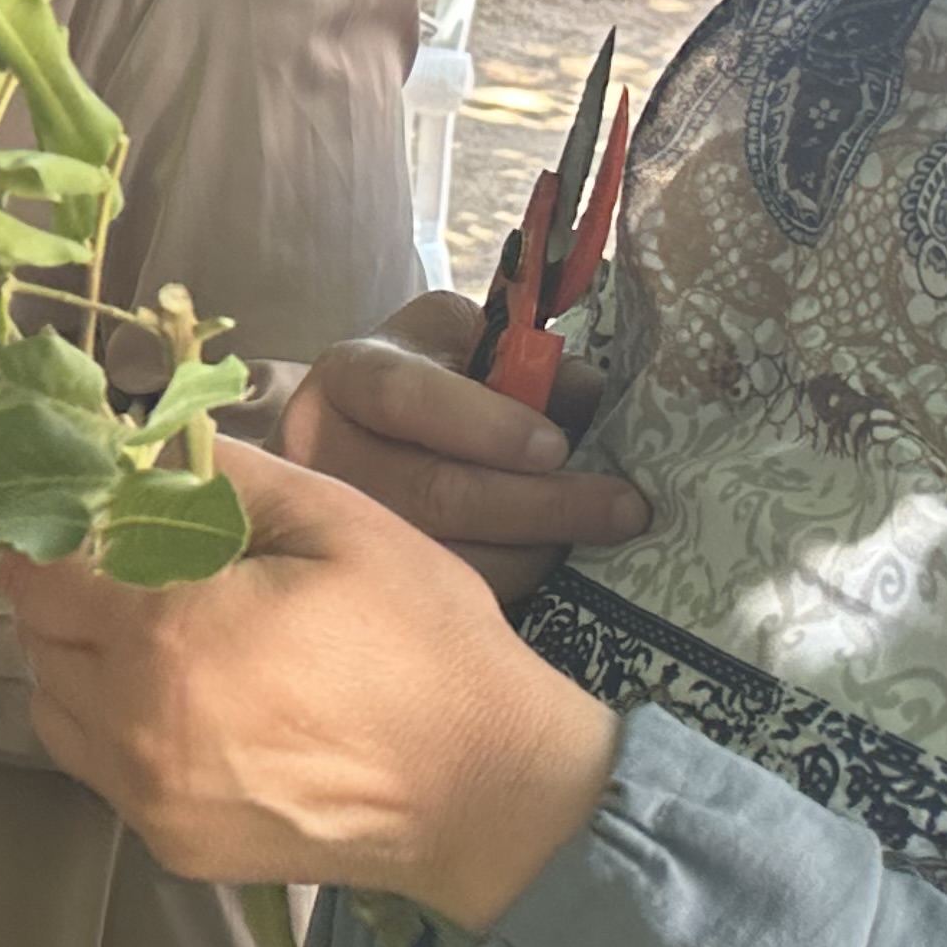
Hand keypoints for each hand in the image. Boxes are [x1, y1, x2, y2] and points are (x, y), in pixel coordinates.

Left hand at [3, 443, 622, 934]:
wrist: (487, 792)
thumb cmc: (419, 641)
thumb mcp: (336, 521)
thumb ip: (222, 475)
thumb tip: (144, 448)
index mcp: (164, 633)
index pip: (38, 572)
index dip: (60, 532)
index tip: (99, 515)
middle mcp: (133, 723)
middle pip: (38, 638)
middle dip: (70, 592)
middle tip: (136, 569)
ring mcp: (148, 798)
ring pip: (55, 707)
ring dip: (82, 662)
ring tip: (162, 637)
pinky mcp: (173, 848)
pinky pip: (101, 771)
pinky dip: (115, 728)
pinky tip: (187, 703)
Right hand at [281, 290, 648, 609]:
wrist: (363, 435)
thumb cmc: (432, 381)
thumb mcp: (467, 344)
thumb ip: (524, 360)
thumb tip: (589, 397)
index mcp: (346, 377)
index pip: (401, 396)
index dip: (483, 423)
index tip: (557, 447)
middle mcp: (321, 453)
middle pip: (434, 493)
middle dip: (543, 504)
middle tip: (625, 508)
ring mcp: (335, 528)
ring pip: (444, 558)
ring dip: (537, 553)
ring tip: (599, 536)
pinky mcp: (362, 580)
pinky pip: (446, 602)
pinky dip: (514, 585)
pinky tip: (557, 566)